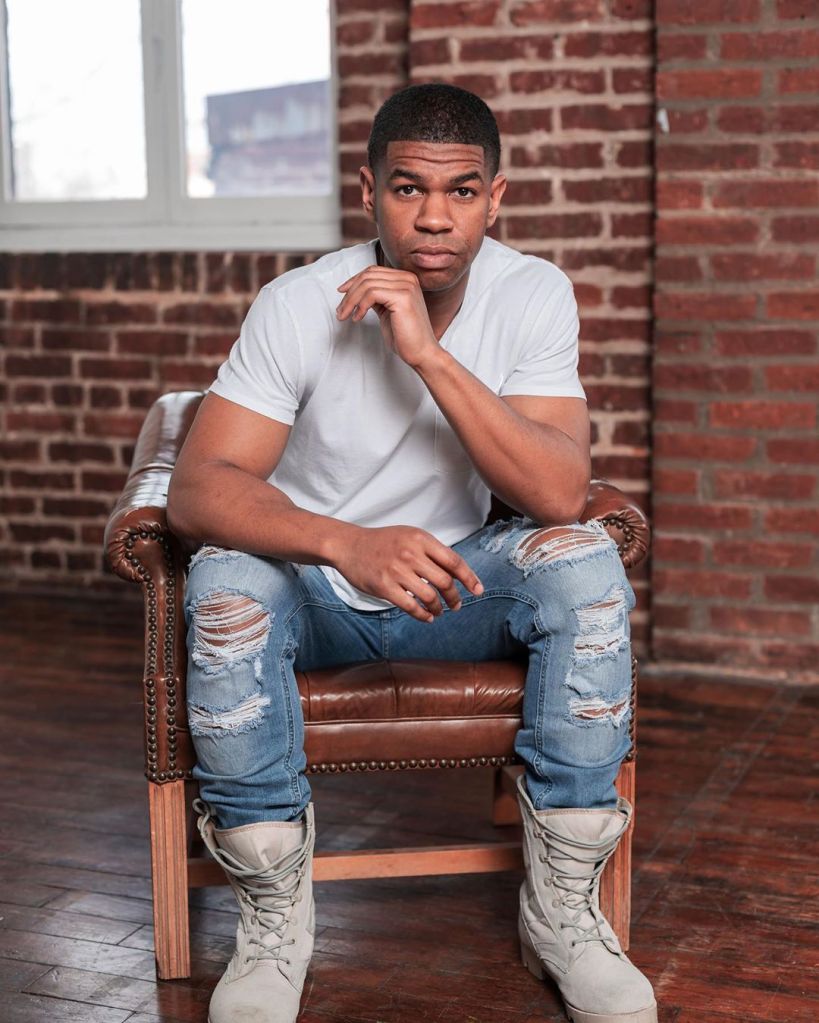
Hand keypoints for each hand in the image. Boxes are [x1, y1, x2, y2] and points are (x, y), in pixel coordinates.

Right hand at [331, 524, 483, 622]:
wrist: (349, 545)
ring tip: (439, 612)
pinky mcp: (384, 586)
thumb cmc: (383, 542)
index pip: (454, 561)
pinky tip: (427, 617)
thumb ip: (433, 551)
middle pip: (445, 582)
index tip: (478, 590)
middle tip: (456, 605)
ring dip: (439, 608)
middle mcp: (411, 553)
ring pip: (430, 596)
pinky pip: (411, 606)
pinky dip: (423, 615)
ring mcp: (397, 570)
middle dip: (455, 598)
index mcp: (421, 539)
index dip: (470, 578)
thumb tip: (458, 573)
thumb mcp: (410, 536)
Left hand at [336, 266, 437, 368]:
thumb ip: (376, 297)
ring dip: (351, 301)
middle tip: (340, 310)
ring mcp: (406, 286)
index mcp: (406, 279)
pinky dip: (360, 306)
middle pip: (368, 275)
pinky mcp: (403, 297)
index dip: (354, 280)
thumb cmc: (405, 336)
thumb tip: (355, 290)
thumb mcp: (387, 310)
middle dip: (349, 292)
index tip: (342, 293)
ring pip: (367, 284)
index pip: (373, 271)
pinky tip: (358, 318)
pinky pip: (371, 294)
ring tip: (345, 316)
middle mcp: (408, 279)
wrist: (422, 353)